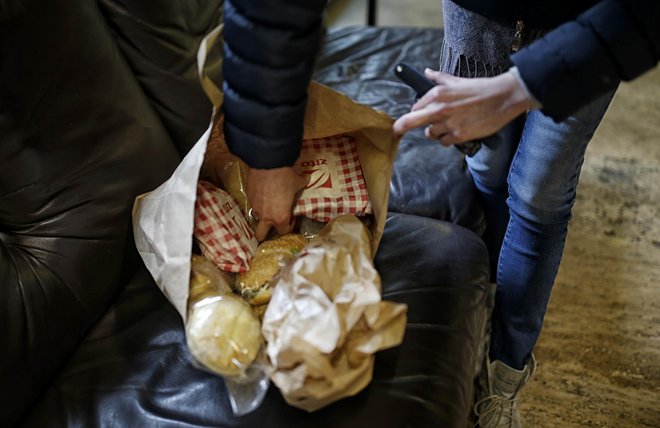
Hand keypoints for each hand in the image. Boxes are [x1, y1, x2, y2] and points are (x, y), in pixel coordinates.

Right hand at [247, 166, 307, 240]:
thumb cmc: (286, 176)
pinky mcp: (249, 197)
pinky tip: (264, 194)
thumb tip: (306, 179)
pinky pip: (253, 205)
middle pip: (261, 236)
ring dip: (263, 216)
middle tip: (273, 225)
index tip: (292, 219)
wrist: (268, 162)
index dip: (289, 227)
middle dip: (266, 235)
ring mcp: (255, 208)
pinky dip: (259, 203)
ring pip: (257, 218)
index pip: (284, 232)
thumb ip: (302, 185)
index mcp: (281, 217)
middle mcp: (266, 216)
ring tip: (269, 206)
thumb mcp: (298, 182)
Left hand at [392, 68, 534, 144]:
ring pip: (430, 134)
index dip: (412, 114)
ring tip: (448, 125)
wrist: (505, 97)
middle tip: (396, 130)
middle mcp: (440, 108)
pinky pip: (444, 142)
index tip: (410, 117)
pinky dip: (448, 139)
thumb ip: (440, 78)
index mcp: (438, 94)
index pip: (415, 107)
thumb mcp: (458, 81)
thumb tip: (427, 72)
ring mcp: (449, 123)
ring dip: (436, 132)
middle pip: (411, 121)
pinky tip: (457, 132)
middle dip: (401, 126)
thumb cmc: (483, 89)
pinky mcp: (459, 135)